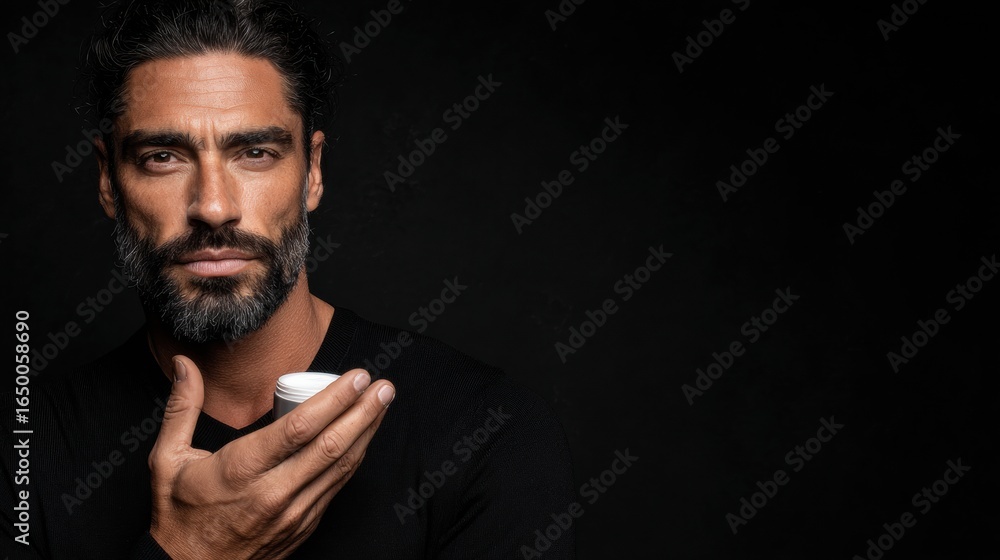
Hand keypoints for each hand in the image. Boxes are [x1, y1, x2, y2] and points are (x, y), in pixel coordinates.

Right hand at [147, 355, 393, 558]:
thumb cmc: (178, 516)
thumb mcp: (167, 460)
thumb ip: (181, 408)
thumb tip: (186, 365)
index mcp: (242, 470)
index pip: (300, 428)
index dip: (335, 400)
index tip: (356, 377)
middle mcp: (274, 492)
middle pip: (332, 446)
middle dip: (363, 412)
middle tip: (383, 386)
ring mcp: (293, 513)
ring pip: (341, 468)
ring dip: (366, 433)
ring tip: (382, 404)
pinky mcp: (304, 526)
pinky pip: (336, 487)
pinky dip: (354, 460)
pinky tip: (364, 438)